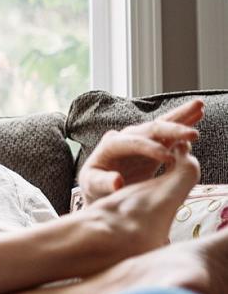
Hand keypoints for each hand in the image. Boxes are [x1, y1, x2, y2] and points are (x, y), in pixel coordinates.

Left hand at [79, 99, 202, 203]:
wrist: (100, 188)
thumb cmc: (94, 187)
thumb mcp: (93, 185)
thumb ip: (103, 183)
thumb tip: (117, 181)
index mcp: (111, 145)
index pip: (133, 143)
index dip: (150, 149)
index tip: (168, 159)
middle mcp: (127, 137)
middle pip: (151, 129)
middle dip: (172, 130)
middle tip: (192, 135)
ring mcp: (141, 139)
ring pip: (163, 126)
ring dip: (181, 117)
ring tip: (200, 106)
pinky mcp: (153, 145)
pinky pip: (169, 133)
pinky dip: (183, 123)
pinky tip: (198, 114)